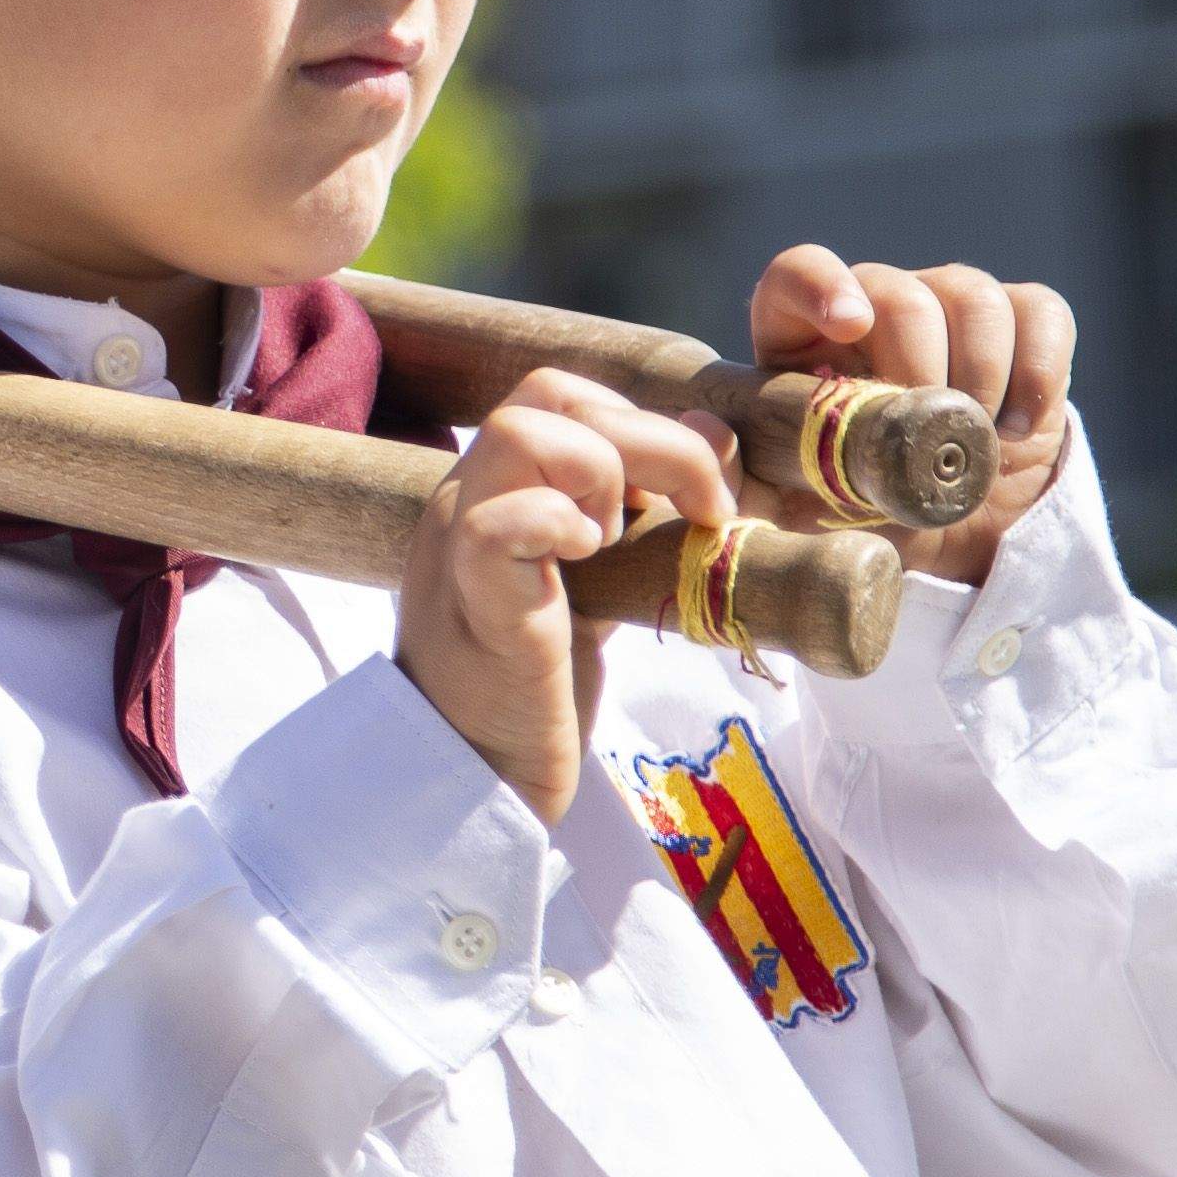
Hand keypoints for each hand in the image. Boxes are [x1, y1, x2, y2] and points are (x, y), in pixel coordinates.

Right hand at [403, 370, 750, 819]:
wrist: (474, 782)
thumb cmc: (533, 687)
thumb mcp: (600, 582)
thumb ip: (646, 510)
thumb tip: (718, 431)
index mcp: (492, 490)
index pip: (557, 394)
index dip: (636, 419)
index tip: (684, 493)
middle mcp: (465, 500)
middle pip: (547, 395)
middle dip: (652, 437)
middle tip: (697, 511)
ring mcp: (458, 545)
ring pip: (519, 432)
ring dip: (602, 473)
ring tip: (618, 544)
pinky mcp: (475, 600)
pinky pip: (499, 522)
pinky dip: (561, 522)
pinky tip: (591, 563)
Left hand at [749, 250, 1076, 589]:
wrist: (943, 531)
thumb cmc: (846, 509)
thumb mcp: (779, 510)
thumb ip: (732, 482)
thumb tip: (697, 435)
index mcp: (801, 335)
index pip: (798, 273)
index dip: (822, 286)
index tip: (849, 326)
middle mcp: (875, 303)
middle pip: (899, 294)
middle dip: (920, 369)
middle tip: (925, 441)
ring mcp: (950, 302)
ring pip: (971, 296)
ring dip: (980, 375)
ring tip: (973, 447)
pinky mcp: (1022, 318)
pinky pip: (1039, 313)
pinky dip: (1036, 372)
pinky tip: (1016, 431)